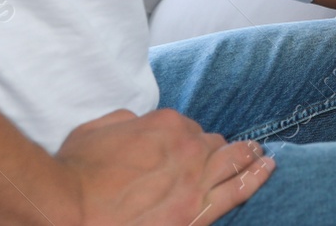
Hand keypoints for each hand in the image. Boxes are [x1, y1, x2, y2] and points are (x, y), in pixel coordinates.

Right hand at [56, 108, 272, 224]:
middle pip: (212, 143)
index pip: (186, 128)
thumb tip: (138, 124)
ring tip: (259, 154)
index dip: (184, 139)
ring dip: (247, 154)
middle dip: (214, 149)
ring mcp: (195, 180)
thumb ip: (125, 122)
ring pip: (232, 161)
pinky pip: (238, 190)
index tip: (179, 149)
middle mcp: (187, 147)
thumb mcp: (96, 130)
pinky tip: (268, 168)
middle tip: (226, 151)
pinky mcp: (197, 211)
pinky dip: (256, 176)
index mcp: (165, 124)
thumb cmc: (73, 172)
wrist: (67, 212)